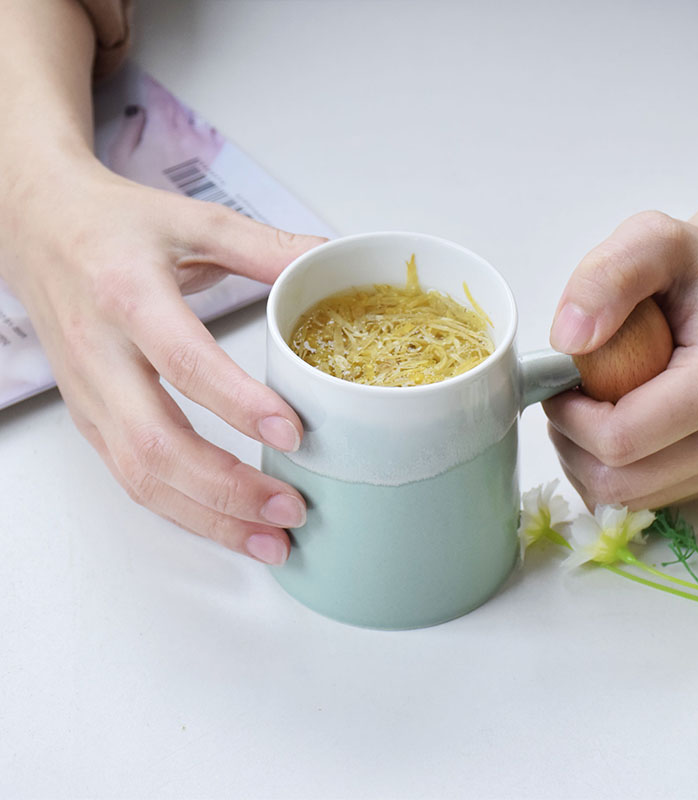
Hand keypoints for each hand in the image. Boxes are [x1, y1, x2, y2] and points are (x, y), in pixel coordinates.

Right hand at [2, 160, 325, 563]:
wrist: (37, 229)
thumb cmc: (112, 225)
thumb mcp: (192, 220)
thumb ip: (263, 246)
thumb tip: (329, 259)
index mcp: (127, 295)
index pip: (183, 361)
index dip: (238, 404)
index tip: (292, 433)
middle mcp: (100, 354)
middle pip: (156, 443)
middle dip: (228, 487)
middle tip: (291, 507)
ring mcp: (89, 396)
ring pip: (140, 477)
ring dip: (209, 517)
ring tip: (271, 539)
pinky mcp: (90, 419)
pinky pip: (133, 479)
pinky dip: (184, 510)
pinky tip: (229, 524)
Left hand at [542, 210, 697, 510]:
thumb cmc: (690, 272)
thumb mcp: (649, 240)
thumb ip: (607, 277)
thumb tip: (570, 340)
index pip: (620, 440)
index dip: (569, 417)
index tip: (559, 381)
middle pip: (618, 482)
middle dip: (571, 442)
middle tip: (568, 395)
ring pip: (622, 499)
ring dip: (582, 458)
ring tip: (588, 405)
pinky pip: (635, 500)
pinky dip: (603, 469)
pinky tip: (606, 426)